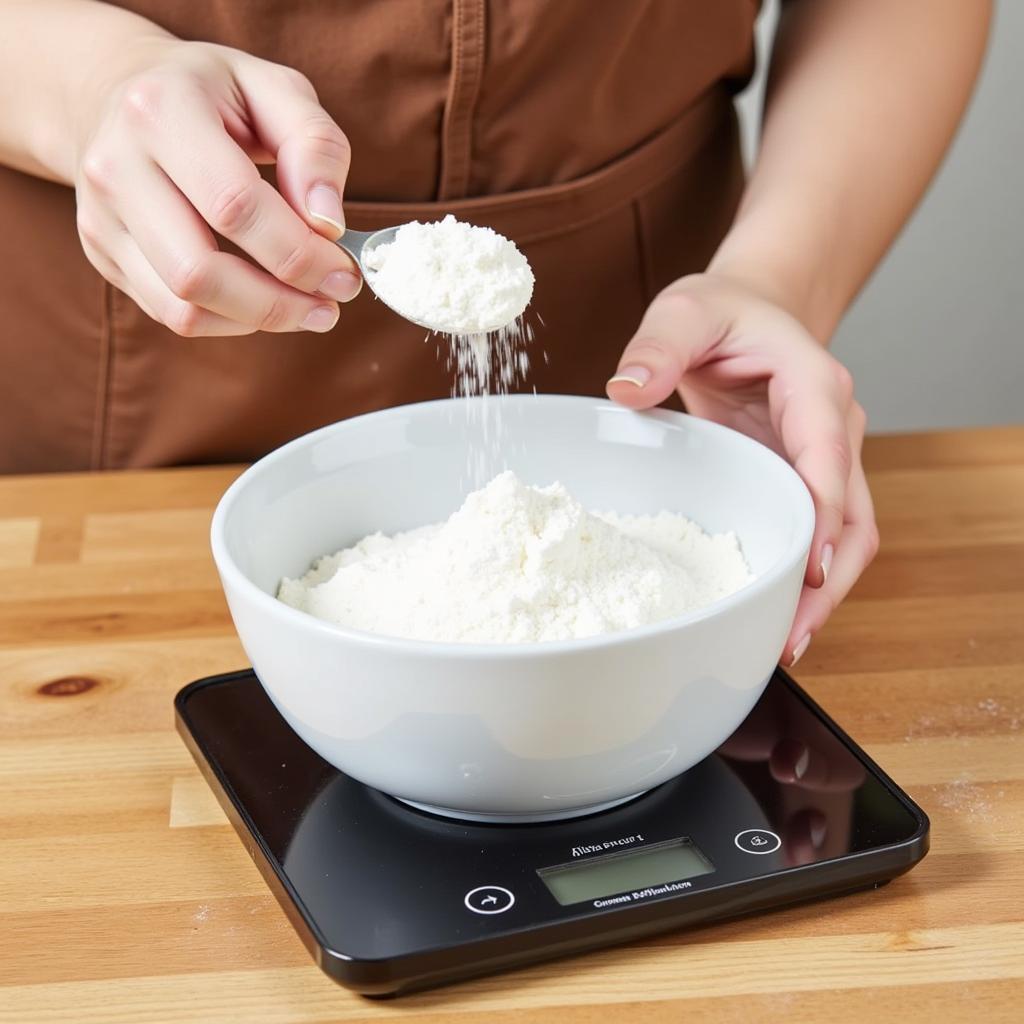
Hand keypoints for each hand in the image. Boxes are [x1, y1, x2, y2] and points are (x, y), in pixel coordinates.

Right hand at [73, 37, 360, 335]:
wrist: (115, 90)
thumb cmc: (213, 94)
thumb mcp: (275, 90)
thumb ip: (315, 146)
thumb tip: (329, 223)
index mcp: (160, 111)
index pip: (235, 206)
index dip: (299, 253)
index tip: (345, 272)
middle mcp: (116, 166)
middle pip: (200, 271)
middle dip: (279, 302)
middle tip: (331, 303)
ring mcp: (101, 216)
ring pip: (183, 307)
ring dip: (258, 319)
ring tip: (308, 309)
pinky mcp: (103, 254)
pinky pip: (172, 314)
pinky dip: (229, 321)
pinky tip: (263, 302)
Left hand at [607, 273, 878, 665]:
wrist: (751, 311)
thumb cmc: (723, 311)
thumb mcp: (684, 312)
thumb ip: (657, 346)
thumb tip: (626, 389)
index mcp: (814, 386)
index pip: (827, 457)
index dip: (822, 516)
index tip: (808, 568)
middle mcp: (834, 429)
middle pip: (852, 517)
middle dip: (829, 580)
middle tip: (790, 636)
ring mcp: (825, 460)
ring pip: (847, 537)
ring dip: (824, 592)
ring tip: (786, 644)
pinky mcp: (803, 481)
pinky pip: (816, 535)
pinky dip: (804, 577)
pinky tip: (777, 614)